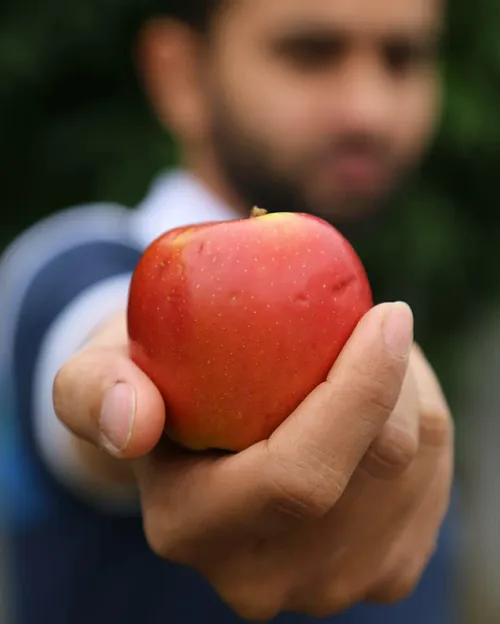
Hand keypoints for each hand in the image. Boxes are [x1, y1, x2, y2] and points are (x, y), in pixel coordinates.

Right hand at [53, 302, 452, 620]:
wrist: (193, 440)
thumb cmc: (153, 387)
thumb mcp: (99, 375)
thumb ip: (93, 392)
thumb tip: (133, 423)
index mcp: (194, 530)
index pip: (299, 474)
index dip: (360, 389)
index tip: (387, 312)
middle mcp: (265, 578)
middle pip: (377, 471)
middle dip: (397, 378)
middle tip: (379, 319)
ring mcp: (329, 584)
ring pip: (417, 474)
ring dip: (413, 393)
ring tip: (373, 351)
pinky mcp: (380, 571)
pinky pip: (432, 486)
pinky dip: (424, 424)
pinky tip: (389, 396)